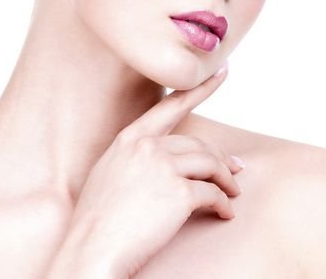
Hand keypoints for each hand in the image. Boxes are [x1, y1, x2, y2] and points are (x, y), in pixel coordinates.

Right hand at [46, 63, 242, 277]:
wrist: (90, 252)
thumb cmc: (98, 219)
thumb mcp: (111, 172)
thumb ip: (138, 156)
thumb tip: (171, 156)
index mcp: (130, 138)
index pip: (171, 105)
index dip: (200, 89)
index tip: (221, 72)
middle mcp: (148, 146)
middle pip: (199, 143)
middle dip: (220, 158)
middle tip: (234, 169)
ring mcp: (163, 167)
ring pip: (210, 164)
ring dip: (226, 180)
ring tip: (232, 192)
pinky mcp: (178, 192)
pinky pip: (212, 193)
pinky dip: (223, 204)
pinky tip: (224, 213)